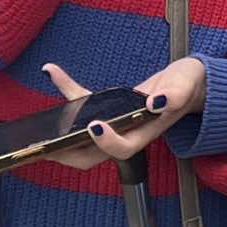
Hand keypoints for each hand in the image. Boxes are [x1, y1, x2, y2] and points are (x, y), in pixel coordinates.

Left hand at [38, 58, 207, 169]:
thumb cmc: (188, 85)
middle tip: (46, 145)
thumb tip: (155, 103)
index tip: (95, 125)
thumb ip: (176, 94)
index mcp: (147, 132)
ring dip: (59, 132)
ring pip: (81, 138)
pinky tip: (52, 71)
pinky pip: (84, 104)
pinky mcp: (109, 108)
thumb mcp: (187, 85)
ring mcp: (116, 123)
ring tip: (39, 123)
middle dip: (67, 153)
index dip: (107, 142)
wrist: (187, 82)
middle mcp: (127, 132)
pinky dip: (67, 90)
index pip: (123, 148)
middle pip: (92, 156)